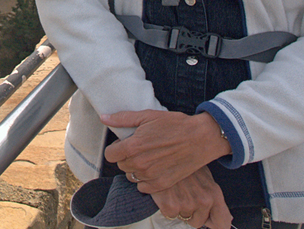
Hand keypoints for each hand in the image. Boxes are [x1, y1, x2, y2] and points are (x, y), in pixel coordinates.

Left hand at [101, 109, 230, 193]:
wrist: (199, 138)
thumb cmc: (174, 124)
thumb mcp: (148, 115)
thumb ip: (123, 118)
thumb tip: (104, 118)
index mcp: (133, 147)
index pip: (110, 155)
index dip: (116, 148)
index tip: (125, 144)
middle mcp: (139, 164)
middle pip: (121, 165)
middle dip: (127, 156)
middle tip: (141, 147)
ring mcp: (150, 176)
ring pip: (132, 176)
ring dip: (137, 167)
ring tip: (150, 156)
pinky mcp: (161, 185)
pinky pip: (143, 186)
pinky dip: (146, 178)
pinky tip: (156, 166)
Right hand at [151, 166, 232, 228]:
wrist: (162, 151)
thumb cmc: (185, 161)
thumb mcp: (204, 175)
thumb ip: (214, 198)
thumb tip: (228, 220)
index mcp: (214, 193)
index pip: (223, 223)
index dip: (216, 225)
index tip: (210, 224)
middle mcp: (203, 200)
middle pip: (199, 222)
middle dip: (192, 213)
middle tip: (186, 194)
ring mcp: (186, 204)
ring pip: (184, 218)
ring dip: (179, 207)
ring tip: (176, 189)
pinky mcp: (170, 206)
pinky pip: (170, 215)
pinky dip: (167, 205)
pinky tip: (168, 190)